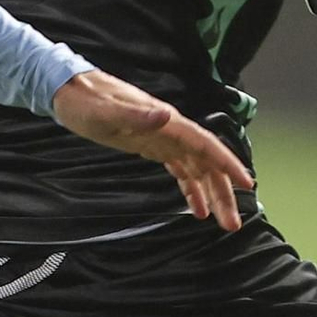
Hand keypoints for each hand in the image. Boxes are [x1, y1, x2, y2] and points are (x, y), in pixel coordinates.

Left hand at [51, 69, 252, 230]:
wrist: (70, 92)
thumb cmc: (85, 102)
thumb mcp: (106, 112)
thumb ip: (136, 116)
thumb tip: (167, 115)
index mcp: (166, 122)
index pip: (205, 144)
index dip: (227, 163)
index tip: (247, 184)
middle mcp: (171, 130)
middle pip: (207, 163)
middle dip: (223, 192)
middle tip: (233, 222)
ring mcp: (164, 139)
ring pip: (198, 169)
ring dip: (212, 195)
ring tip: (222, 223)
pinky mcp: (153, 147)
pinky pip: (181, 170)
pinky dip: (192, 190)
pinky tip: (197, 210)